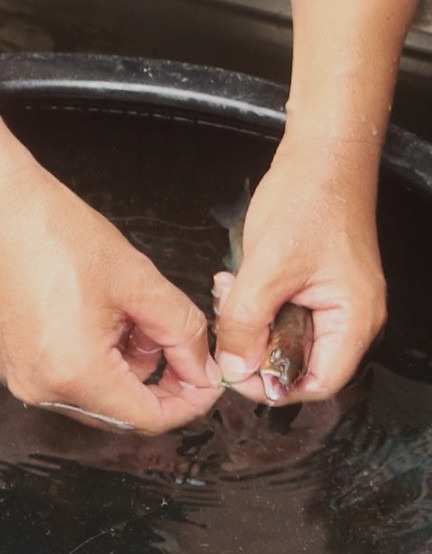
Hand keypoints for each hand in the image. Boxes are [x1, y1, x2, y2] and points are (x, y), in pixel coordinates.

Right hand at [0, 121, 221, 434]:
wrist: (4, 211)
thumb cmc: (57, 236)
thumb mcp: (142, 283)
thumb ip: (184, 332)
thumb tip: (205, 367)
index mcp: (76, 372)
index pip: (149, 420)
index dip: (191, 403)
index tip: (211, 381)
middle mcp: (45, 385)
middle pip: (127, 412)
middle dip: (166, 381)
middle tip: (189, 346)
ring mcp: (29, 378)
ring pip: (107, 396)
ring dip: (139, 366)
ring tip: (144, 319)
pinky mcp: (24, 364)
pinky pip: (82, 378)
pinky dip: (112, 358)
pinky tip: (119, 320)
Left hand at [212, 132, 386, 404]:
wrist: (325, 155)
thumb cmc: (309, 200)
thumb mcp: (267, 268)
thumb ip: (246, 324)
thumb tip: (233, 368)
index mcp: (354, 319)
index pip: (319, 383)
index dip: (274, 386)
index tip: (236, 370)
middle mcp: (355, 316)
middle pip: (305, 364)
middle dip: (259, 351)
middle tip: (228, 328)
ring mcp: (341, 301)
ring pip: (292, 338)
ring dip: (256, 326)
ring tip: (230, 297)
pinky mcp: (325, 286)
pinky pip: (292, 313)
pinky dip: (263, 306)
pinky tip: (241, 284)